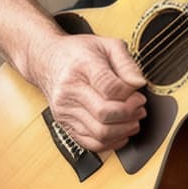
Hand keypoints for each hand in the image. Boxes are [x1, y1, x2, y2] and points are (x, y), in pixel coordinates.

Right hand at [35, 34, 146, 151]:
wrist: (47, 61)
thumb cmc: (79, 52)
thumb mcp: (107, 44)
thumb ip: (127, 62)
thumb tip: (139, 84)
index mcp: (82, 67)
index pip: (109, 88)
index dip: (130, 95)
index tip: (139, 94)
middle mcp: (69, 91)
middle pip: (104, 114)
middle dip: (129, 114)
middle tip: (140, 108)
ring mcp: (65, 111)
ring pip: (99, 133)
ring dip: (123, 130)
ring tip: (133, 120)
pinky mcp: (64, 125)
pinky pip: (90, 144)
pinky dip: (111, 142)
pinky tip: (121, 132)